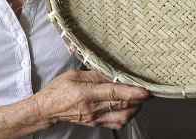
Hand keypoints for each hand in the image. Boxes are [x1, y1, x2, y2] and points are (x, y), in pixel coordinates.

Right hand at [34, 70, 149, 129]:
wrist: (47, 109)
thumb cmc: (58, 89)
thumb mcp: (74, 75)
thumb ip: (95, 74)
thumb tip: (113, 72)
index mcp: (86, 93)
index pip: (114, 93)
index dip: (132, 92)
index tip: (146, 90)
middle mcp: (93, 108)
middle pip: (122, 104)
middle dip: (138, 98)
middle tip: (148, 90)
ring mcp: (95, 118)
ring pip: (123, 116)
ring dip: (135, 107)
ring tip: (138, 97)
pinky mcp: (96, 123)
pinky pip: (117, 123)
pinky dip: (127, 116)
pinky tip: (128, 107)